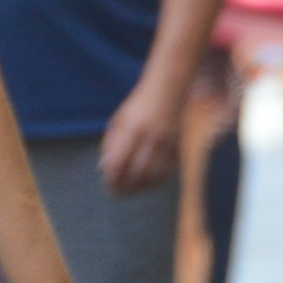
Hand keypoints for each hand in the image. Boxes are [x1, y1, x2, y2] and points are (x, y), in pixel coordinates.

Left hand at [96, 79, 179, 193]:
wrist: (168, 89)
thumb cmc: (137, 107)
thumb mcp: (118, 121)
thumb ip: (110, 144)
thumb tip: (104, 169)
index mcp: (133, 130)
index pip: (119, 162)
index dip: (112, 178)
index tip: (107, 184)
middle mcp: (152, 137)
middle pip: (138, 173)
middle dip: (126, 187)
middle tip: (116, 193)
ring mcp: (168, 142)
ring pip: (154, 175)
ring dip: (141, 187)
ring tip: (130, 190)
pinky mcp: (178, 146)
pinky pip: (167, 171)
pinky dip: (155, 181)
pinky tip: (146, 183)